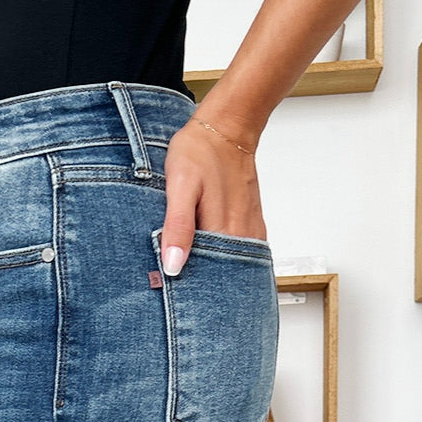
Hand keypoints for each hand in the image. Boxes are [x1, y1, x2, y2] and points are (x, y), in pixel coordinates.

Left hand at [160, 114, 267, 276]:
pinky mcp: (253, 228)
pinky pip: (241, 257)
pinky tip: (210, 258)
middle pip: (221, 279)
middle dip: (200, 288)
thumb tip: (173, 265)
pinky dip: (225, 262)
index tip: (168, 291)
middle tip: (176, 287)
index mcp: (223, 232)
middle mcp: (242, 237)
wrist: (227, 130)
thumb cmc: (199, 153)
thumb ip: (178, 227)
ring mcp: (250, 234)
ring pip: (232, 269)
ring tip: (192, 274)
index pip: (206, 281)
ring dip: (213, 275)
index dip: (186, 290)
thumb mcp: (180, 187)